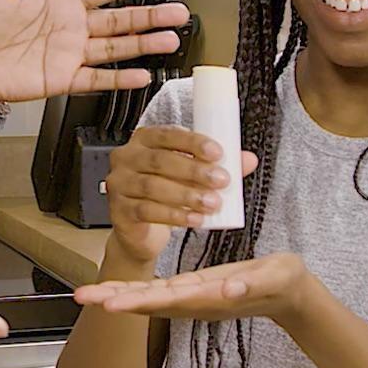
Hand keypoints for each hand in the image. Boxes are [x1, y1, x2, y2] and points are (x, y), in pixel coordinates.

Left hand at [0, 0, 190, 105]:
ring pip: (116, 48)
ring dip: (144, 44)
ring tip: (170, 40)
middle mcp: (71, 27)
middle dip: (150, 14)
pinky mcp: (62, 79)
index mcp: (59, 1)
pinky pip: (97, 78)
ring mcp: (70, 54)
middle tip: (179, 11)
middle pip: (120, 19)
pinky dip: (120, 79)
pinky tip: (142, 75)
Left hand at [75, 254, 314, 325]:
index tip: (112, 303)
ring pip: (149, 297)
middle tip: (83, 297)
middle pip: (149, 301)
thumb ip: (252, 283)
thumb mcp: (274, 277)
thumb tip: (227, 288)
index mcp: (210, 296)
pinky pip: (158, 291)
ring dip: (118, 295)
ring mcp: (193, 297)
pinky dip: (135, 288)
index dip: (139, 300)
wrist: (289, 294)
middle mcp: (196, 300)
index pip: (168, 299)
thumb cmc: (283, 282)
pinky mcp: (194, 289)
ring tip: (86, 294)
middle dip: (116, 299)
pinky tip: (115, 288)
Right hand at [103, 126, 258, 267]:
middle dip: (194, 170)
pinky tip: (194, 219)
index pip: (167, 134)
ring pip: (153, 186)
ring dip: (186, 195)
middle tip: (221, 180)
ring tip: (211, 203)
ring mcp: (119, 184)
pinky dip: (174, 215)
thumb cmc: (164, 196)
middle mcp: (126, 158)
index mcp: (144, 140)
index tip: (218, 152)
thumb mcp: (190, 178)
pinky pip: (146, 210)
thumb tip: (248, 160)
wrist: (140, 233)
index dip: (193, 142)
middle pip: (160, 160)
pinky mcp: (119, 210)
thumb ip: (216, 166)